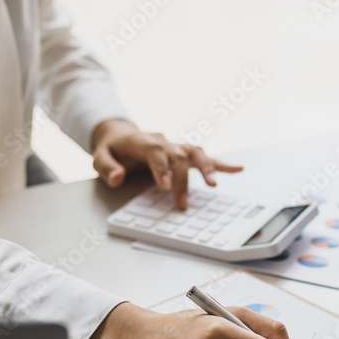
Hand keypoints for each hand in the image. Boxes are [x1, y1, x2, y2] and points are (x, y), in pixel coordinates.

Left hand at [90, 119, 242, 208]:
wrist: (121, 134)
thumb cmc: (112, 149)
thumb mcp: (100, 157)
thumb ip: (107, 167)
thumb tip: (118, 178)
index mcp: (143, 141)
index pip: (155, 152)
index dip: (161, 168)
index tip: (164, 187)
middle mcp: (163, 141)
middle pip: (177, 157)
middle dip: (181, 180)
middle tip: (182, 204)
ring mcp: (176, 146)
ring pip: (195, 153)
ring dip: (206, 168)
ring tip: (214, 185)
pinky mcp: (184, 152)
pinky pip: (205, 156)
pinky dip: (222, 164)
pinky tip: (239, 170)